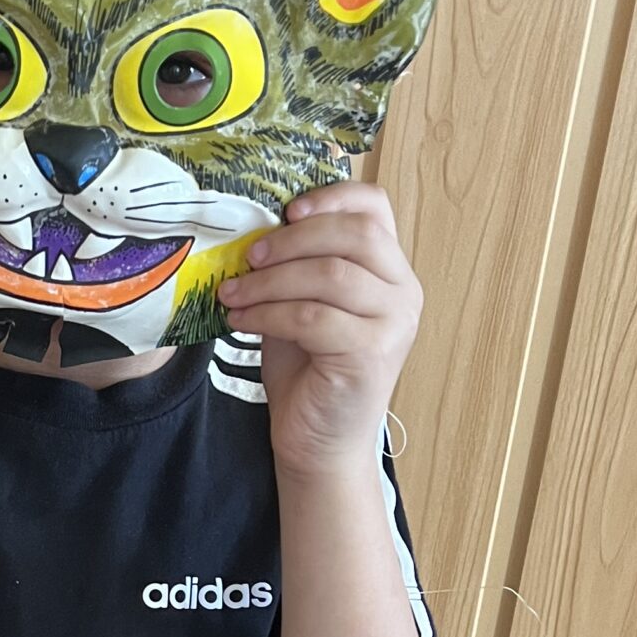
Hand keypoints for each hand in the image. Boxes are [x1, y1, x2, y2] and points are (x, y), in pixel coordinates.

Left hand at [219, 182, 420, 472]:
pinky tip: (240, 319)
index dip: (331, 197)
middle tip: (247, 257)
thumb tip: (256, 228)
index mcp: (392, 269)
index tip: (286, 211)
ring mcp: (394, 323)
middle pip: (353, 235)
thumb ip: (299, 265)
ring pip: (329, 275)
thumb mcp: (304, 303)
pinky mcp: (371, 354)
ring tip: (232, 293)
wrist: (319, 440)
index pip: (376, 207)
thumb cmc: (310, 369)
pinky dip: (268, 313)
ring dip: (270, 281)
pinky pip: (312, 317)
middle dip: (291, 240)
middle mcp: (404, 292)